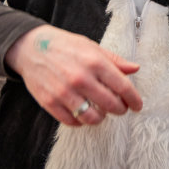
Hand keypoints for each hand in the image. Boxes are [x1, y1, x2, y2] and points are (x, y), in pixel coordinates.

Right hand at [5, 25, 142, 125]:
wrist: (31, 48)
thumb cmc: (65, 46)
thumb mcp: (92, 47)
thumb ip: (114, 60)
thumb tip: (135, 69)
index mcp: (95, 62)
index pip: (123, 86)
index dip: (134, 99)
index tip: (137, 106)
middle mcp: (81, 78)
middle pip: (111, 104)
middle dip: (120, 109)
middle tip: (121, 108)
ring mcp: (64, 92)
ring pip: (92, 118)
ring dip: (101, 118)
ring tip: (102, 112)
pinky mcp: (49, 102)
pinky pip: (72, 121)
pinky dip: (81, 122)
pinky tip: (83, 114)